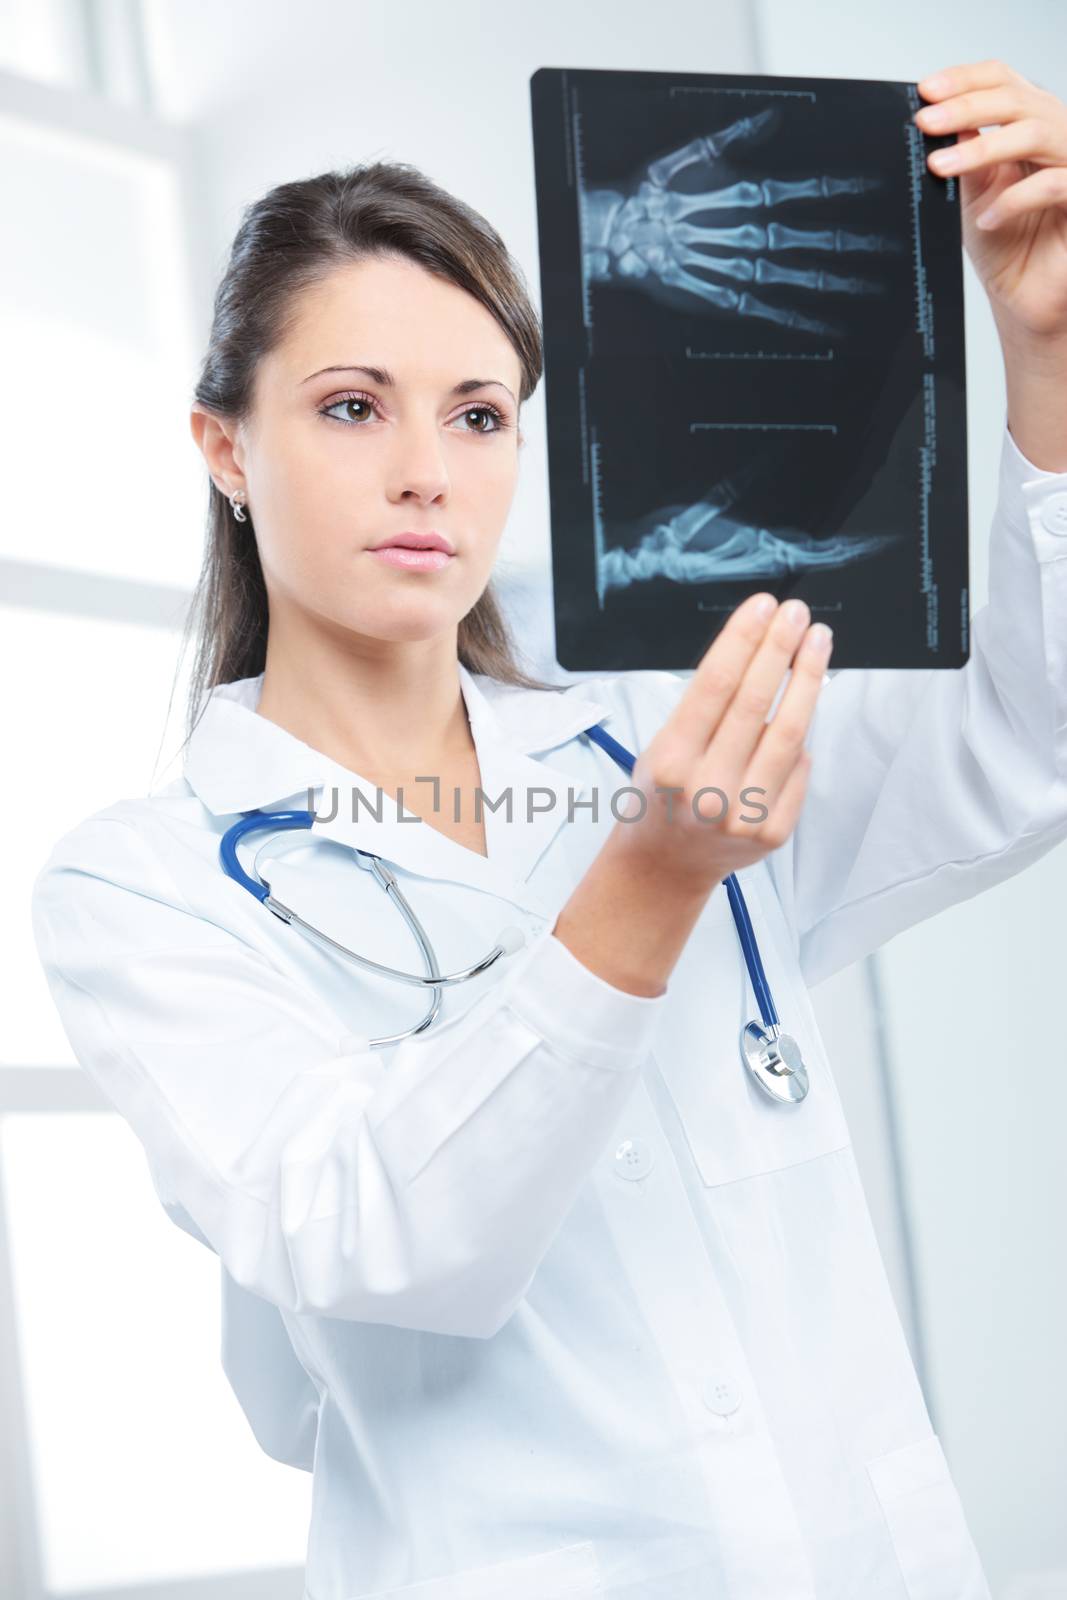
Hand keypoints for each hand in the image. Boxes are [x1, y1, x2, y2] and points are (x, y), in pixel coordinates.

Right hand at [613, 593, 832, 890]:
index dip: (744, 639)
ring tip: (817, 644)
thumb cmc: (663, 796)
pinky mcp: (772, 832)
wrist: (666, 864)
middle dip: (780, 649)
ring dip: (807, 680)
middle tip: (797, 614)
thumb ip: (704, 711)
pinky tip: (803, 708)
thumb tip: (759, 652)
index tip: (764, 607)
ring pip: (789, 733)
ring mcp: (744, 814)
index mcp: (673, 762)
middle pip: (755, 702)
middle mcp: (708, 789)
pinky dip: (802, 738)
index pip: (715, 684)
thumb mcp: (661, 747)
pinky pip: (798, 770)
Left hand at [914, 59, 1066, 340]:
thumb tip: (942, 120)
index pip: (1004, 81)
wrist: (1025, 299)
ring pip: (1038, 132)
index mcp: (1030, 125)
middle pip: (1020, 99)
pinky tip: (986, 219)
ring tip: (940, 168)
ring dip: (983, 149)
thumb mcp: (974, 196)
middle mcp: (1057, 137)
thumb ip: (965, 158)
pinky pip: (1057, 184)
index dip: (966, 79)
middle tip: (926, 122)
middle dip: (967, 107)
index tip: (925, 91)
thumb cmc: (1005, 246)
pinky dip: (1015, 199)